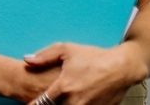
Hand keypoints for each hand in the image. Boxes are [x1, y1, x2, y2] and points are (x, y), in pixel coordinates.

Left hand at [23, 42, 148, 104]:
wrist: (122, 67)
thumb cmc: (95, 57)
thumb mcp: (66, 50)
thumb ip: (44, 56)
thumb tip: (27, 60)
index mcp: (63, 87)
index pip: (41, 103)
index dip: (33, 104)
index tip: (27, 104)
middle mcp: (75, 101)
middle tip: (47, 101)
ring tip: (64, 99)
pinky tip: (75, 101)